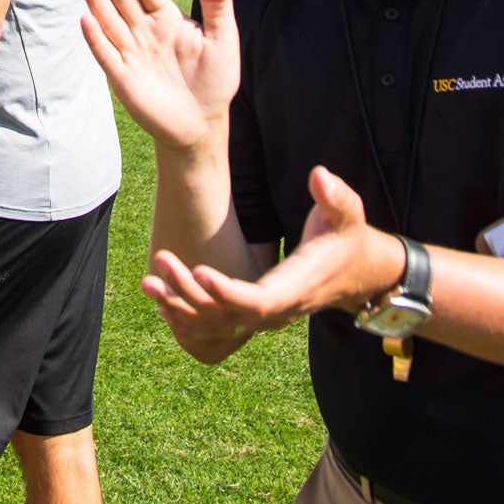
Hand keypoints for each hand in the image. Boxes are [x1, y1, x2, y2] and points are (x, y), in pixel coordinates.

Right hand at [79, 0, 240, 152]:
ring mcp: (131, 53)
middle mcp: (145, 32)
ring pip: (109, 21)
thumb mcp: (223, 38)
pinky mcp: (122, 77)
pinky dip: (96, 39)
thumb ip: (218, 3)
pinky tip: (86, 19)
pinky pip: (106, 54)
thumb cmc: (216, 80)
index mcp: (167, 19)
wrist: (202, 123)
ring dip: (96, 1)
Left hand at [143, 167, 401, 334]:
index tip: (198, 271)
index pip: (258, 301)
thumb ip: (334, 195)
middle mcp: (278, 310)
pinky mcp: (253, 316)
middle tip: (160, 260)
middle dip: (190, 293)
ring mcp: (264, 318)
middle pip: (227, 315)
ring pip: (216, 325)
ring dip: (179, 307)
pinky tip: (160, 301)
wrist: (357, 273)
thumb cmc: (348, 236)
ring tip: (146, 283)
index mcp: (297, 286)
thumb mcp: (348, 213)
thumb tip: (318, 175)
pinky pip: (216, 328)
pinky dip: (187, 318)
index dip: (227, 291)